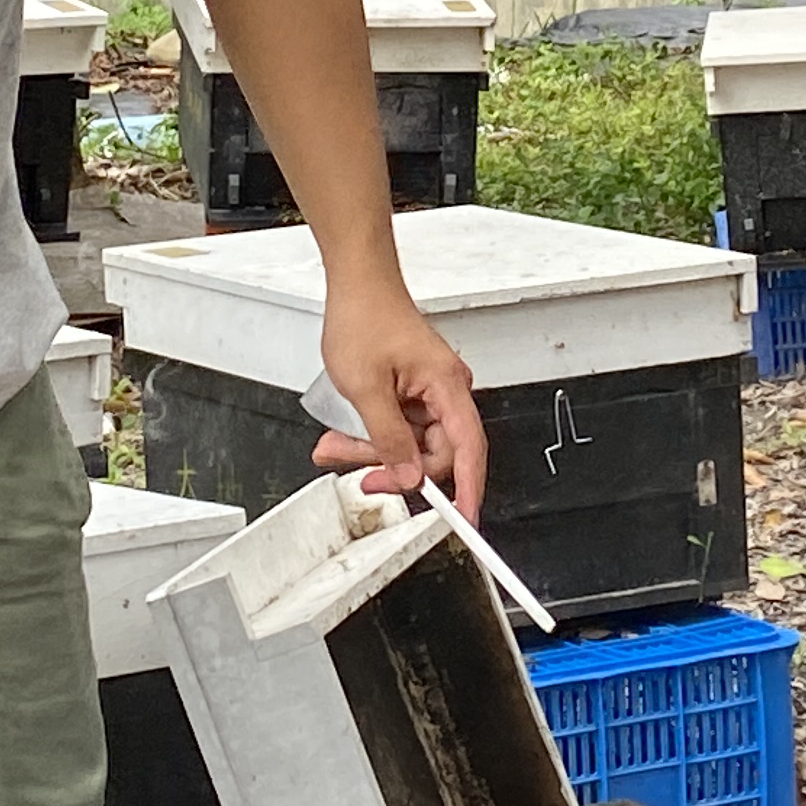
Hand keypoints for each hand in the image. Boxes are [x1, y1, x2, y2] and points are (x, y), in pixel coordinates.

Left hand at [308, 285, 486, 521]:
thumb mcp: (366, 389)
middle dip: (390, 464)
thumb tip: (407, 477)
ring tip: (336, 442)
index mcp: (447, 386)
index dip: (468, 490)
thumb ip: (388, 439)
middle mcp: (446, 391)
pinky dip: (371, 434)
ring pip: (409, 443)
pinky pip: (398, 427)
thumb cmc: (365, 317)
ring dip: (372, 449)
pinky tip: (344, 431)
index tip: (465, 520)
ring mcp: (429, 392)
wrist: (356, 285)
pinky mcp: (413, 391)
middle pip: (432, 452)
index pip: (469, 451)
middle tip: (354, 467)